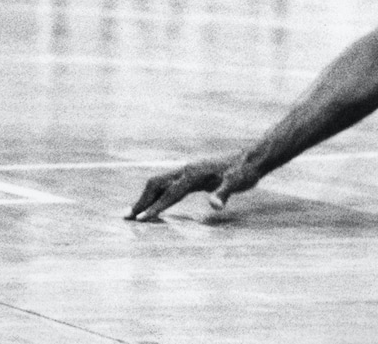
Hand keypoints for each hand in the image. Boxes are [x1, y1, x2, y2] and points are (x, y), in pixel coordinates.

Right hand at [126, 154, 260, 221]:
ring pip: (160, 184)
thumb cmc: (245, 172)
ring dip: (146, 198)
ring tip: (133, 213)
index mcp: (194, 173)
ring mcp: (188, 172)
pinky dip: (157, 196)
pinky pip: (169, 186)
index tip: (141, 220)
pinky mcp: (193, 176)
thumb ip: (224, 193)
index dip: (156, 207)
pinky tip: (154, 205)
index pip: (170, 192)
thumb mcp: (237, 183)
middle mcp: (187, 170)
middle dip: (141, 201)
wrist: (252, 158)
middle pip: (156, 184)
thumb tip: (216, 206)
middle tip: (126, 218)